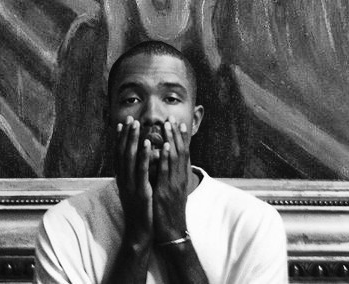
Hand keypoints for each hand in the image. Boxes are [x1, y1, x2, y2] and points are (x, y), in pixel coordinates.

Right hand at [116, 116, 153, 247]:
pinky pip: (142, 169)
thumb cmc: (139, 210)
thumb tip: (133, 163)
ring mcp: (131, 185)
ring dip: (133, 140)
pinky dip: (144, 155)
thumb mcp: (133, 190)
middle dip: (126, 134)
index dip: (120, 139)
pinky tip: (149, 143)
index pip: (119, 154)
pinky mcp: (141, 191)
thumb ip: (132, 176)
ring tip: (138, 125)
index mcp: (122, 179)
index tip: (122, 124)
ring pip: (130, 158)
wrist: (140, 232)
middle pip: (122, 153)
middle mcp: (123, 180)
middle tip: (130, 118)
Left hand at [152, 117, 190, 242]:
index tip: (179, 123)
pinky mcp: (167, 191)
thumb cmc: (169, 210)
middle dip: (176, 134)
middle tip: (171, 118)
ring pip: (175, 158)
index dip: (181, 137)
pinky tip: (164, 146)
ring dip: (172, 140)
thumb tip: (166, 163)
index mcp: (181, 177)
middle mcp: (180, 178)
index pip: (184, 152)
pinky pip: (166, 171)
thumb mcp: (173, 190)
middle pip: (181, 151)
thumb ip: (171, 175)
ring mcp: (175, 183)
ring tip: (168, 126)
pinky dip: (166, 157)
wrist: (172, 231)